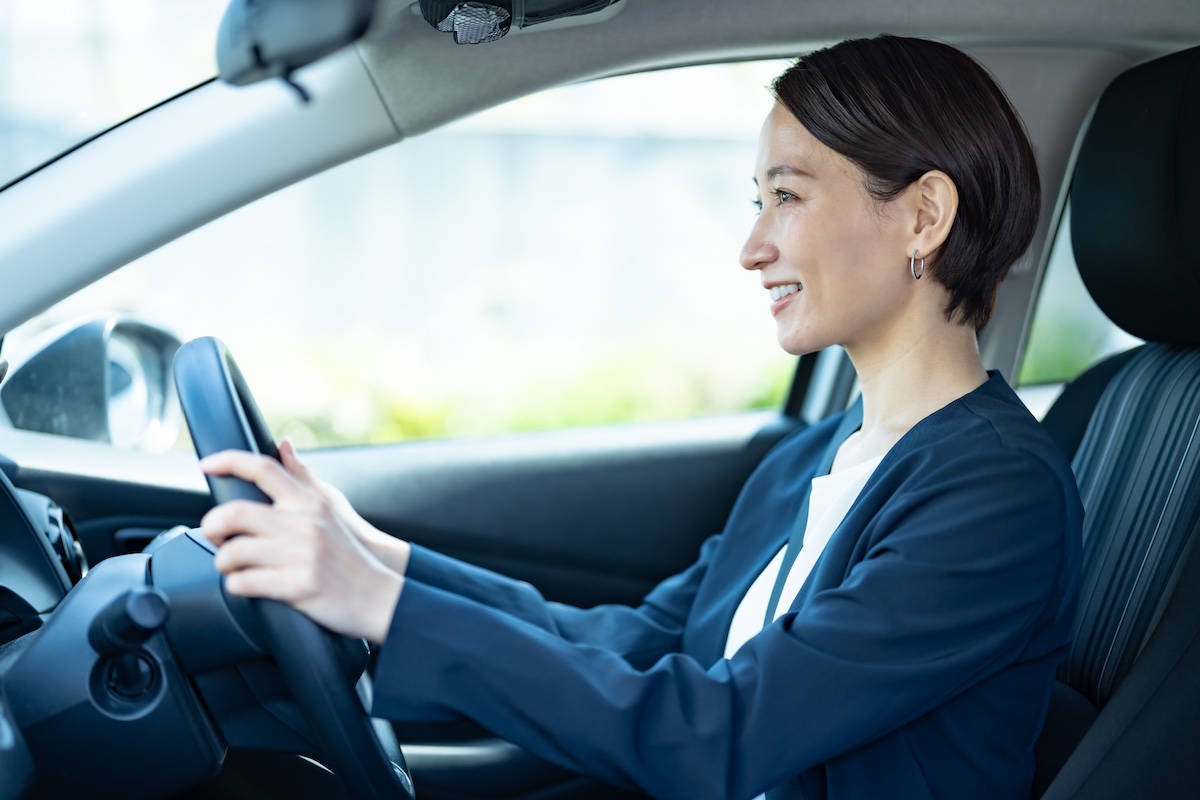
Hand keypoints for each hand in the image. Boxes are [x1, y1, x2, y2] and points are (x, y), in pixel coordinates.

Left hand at [200, 450, 402, 643]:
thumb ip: (302, 476)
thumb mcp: (330, 505)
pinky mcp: (298, 586)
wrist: (377, 595)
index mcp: (309, 502)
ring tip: (231, 566)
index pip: (264, 469)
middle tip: (216, 535)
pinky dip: (236, 586)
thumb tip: (284, 444)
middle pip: (236, 513)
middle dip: (213, 526)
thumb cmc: (350, 551)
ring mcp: (302, 556)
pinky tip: (246, 584)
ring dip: (223, 562)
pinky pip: (245, 583)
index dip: (230, 461)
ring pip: (234, 552)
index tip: (207, 465)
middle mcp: (304, 525)